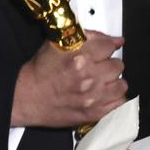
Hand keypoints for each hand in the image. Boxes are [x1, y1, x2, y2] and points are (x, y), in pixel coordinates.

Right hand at [11, 30, 126, 127]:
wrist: (27, 96)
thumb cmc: (41, 70)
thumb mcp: (57, 43)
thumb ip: (88, 37)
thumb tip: (115, 40)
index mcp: (79, 55)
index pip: (109, 45)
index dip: (105, 47)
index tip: (101, 51)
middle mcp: (89, 75)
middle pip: (118, 65)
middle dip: (108, 64)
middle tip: (98, 67)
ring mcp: (93, 96)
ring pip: (122, 84)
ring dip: (113, 81)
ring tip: (102, 81)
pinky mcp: (94, 112)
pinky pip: (119, 103)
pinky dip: (113, 98)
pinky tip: (103, 94)